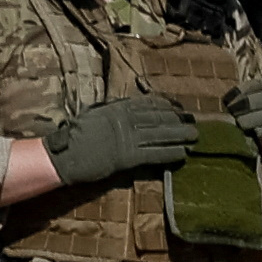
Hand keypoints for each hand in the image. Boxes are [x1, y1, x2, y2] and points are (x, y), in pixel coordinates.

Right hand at [45, 96, 196, 190]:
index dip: (167, 106)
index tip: (179, 107)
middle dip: (178, 119)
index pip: (149, 103)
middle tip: (194, 121)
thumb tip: (127, 105)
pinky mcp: (129, 157)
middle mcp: (126, 120)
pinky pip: (155, 154)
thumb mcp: (95, 113)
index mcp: (118, 108)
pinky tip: (183, 154)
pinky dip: (170, 153)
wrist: (65, 153)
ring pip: (161, 135)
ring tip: (195, 136)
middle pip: (159, 118)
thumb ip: (113, 109)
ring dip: (180, 136)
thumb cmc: (76, 134)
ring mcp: (128, 138)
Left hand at [227, 73, 261, 176]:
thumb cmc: (251, 139)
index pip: (257, 86)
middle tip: (233, 114)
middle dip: (249, 104)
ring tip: (241, 125)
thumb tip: (214, 109)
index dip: (241, 91)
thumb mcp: (241, 122)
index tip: (226, 102)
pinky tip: (257, 134)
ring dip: (257, 117)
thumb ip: (233, 112)